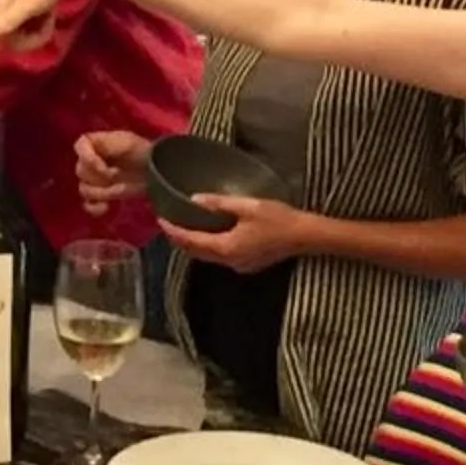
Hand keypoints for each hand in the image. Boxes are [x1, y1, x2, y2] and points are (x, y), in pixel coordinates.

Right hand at [0, 0, 96, 92]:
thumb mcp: (31, 2)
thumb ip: (9, 20)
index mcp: (1, 9)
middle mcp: (4, 10)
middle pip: (12, 43)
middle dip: (30, 40)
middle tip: (46, 22)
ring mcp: (18, 10)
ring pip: (24, 37)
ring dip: (39, 31)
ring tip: (49, 14)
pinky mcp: (30, 8)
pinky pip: (33, 28)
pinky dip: (44, 23)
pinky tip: (50, 10)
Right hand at [75, 130, 150, 215]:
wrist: (157, 169)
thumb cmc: (143, 152)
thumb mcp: (128, 143)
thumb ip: (109, 147)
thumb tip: (98, 167)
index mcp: (96, 144)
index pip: (80, 146)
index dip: (87, 158)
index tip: (103, 168)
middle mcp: (92, 161)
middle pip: (80, 170)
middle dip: (98, 177)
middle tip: (117, 176)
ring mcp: (95, 179)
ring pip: (84, 188)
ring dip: (100, 192)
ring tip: (118, 190)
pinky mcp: (101, 195)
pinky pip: (88, 204)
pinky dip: (94, 208)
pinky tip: (106, 207)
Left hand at [161, 193, 304, 272]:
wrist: (305, 236)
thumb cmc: (278, 219)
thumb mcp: (248, 206)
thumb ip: (220, 203)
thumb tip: (195, 199)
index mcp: (225, 247)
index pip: (191, 241)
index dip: (173, 231)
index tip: (160, 219)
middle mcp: (228, 261)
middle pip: (195, 253)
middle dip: (179, 239)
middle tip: (167, 223)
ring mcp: (238, 265)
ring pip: (206, 256)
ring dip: (193, 244)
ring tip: (182, 227)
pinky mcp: (246, 264)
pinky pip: (219, 256)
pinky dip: (207, 246)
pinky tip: (207, 234)